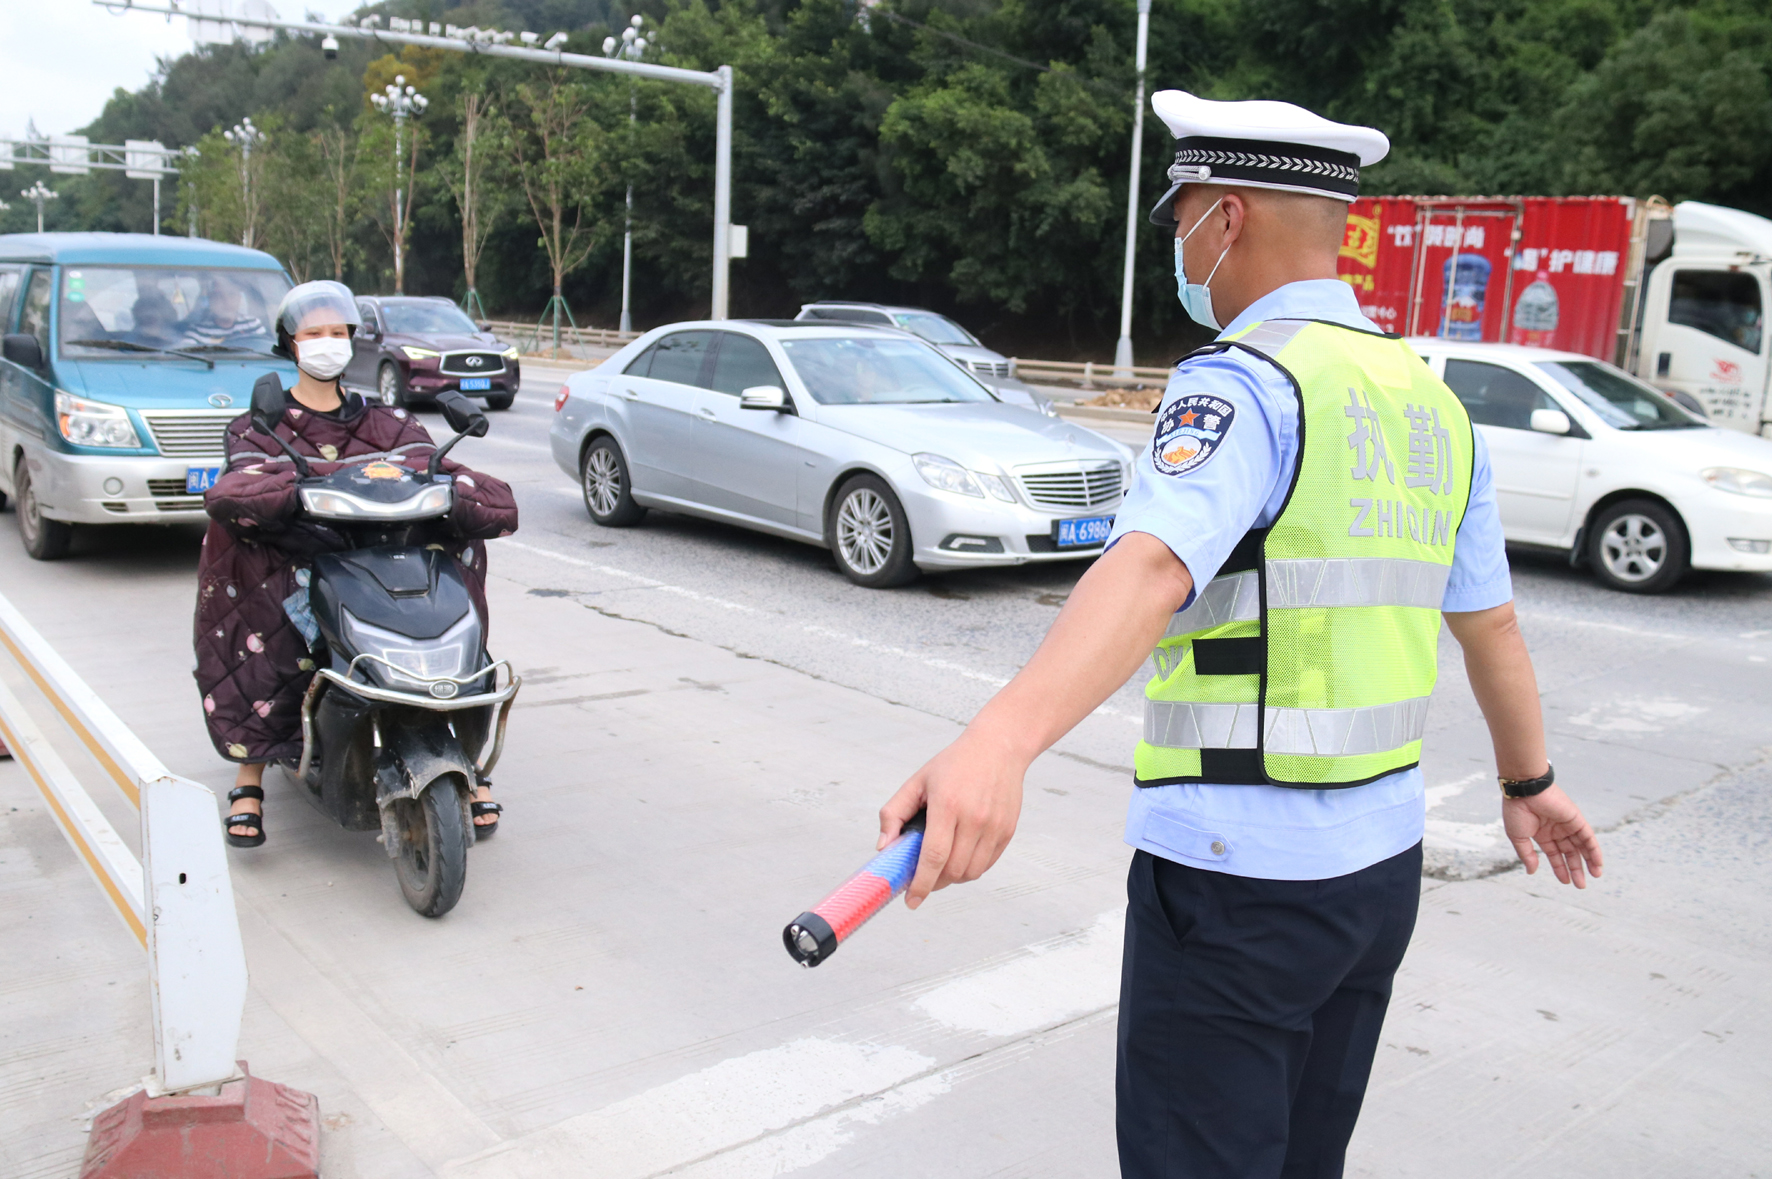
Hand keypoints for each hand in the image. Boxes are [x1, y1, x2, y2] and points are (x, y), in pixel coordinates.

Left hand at [879, 725, 1026, 909]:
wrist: (998, 748)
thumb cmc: (955, 764)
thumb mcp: (917, 781)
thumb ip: (894, 813)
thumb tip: (884, 846)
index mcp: (947, 805)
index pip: (934, 857)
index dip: (921, 884)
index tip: (912, 900)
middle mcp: (974, 818)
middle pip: (952, 870)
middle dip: (934, 883)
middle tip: (923, 879)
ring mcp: (994, 826)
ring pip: (971, 873)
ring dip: (953, 878)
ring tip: (942, 866)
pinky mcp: (1007, 831)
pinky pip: (986, 864)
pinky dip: (970, 869)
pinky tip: (960, 856)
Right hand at [1503, 785, 1602, 887]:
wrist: (1525, 790)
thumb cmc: (1517, 811)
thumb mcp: (1518, 837)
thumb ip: (1527, 855)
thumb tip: (1532, 872)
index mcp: (1542, 834)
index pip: (1554, 854)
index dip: (1560, 868)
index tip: (1566, 882)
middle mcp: (1556, 830)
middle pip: (1570, 853)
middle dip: (1576, 868)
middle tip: (1581, 885)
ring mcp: (1567, 825)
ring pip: (1582, 846)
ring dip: (1589, 861)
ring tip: (1595, 876)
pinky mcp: (1577, 820)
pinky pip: (1589, 837)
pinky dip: (1594, 850)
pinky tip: (1597, 863)